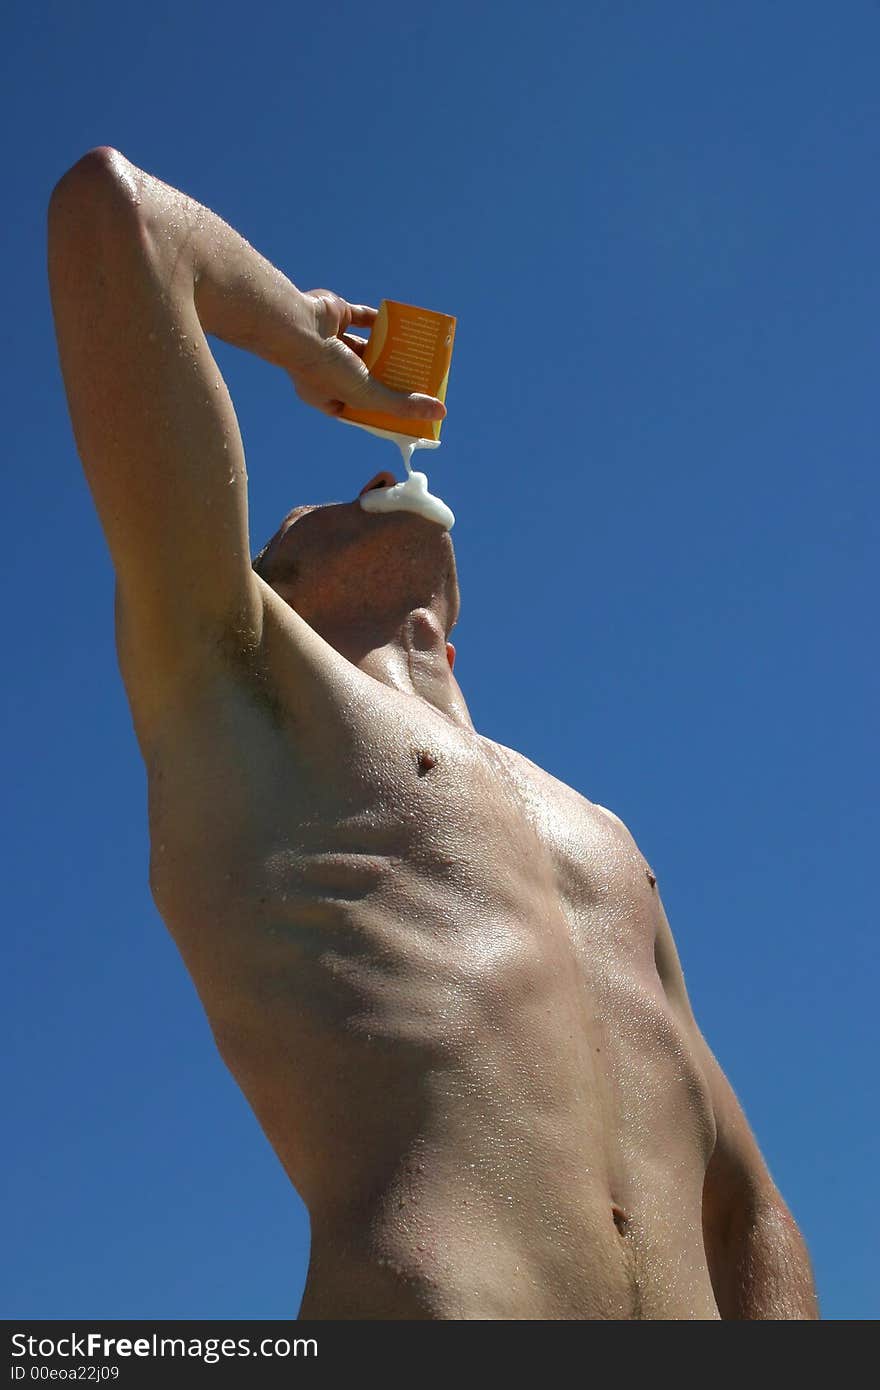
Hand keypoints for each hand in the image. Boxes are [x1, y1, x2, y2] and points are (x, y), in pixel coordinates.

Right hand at [290, 289, 446, 423]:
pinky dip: (381, 321)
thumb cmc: (326, 369)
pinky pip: (363, 318)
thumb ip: (401, 406)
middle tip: (417, 380)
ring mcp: (330, 342)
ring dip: (389, 350)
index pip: (359, 408)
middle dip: (390, 379)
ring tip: (415, 354)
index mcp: (326, 395)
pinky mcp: (336, 316)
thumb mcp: (367, 395)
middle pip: (367, 377)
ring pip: (367, 348)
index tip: (404, 411)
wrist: (297, 326)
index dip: (381, 410)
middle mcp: (327, 370)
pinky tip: (400, 324)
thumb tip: (439, 414)